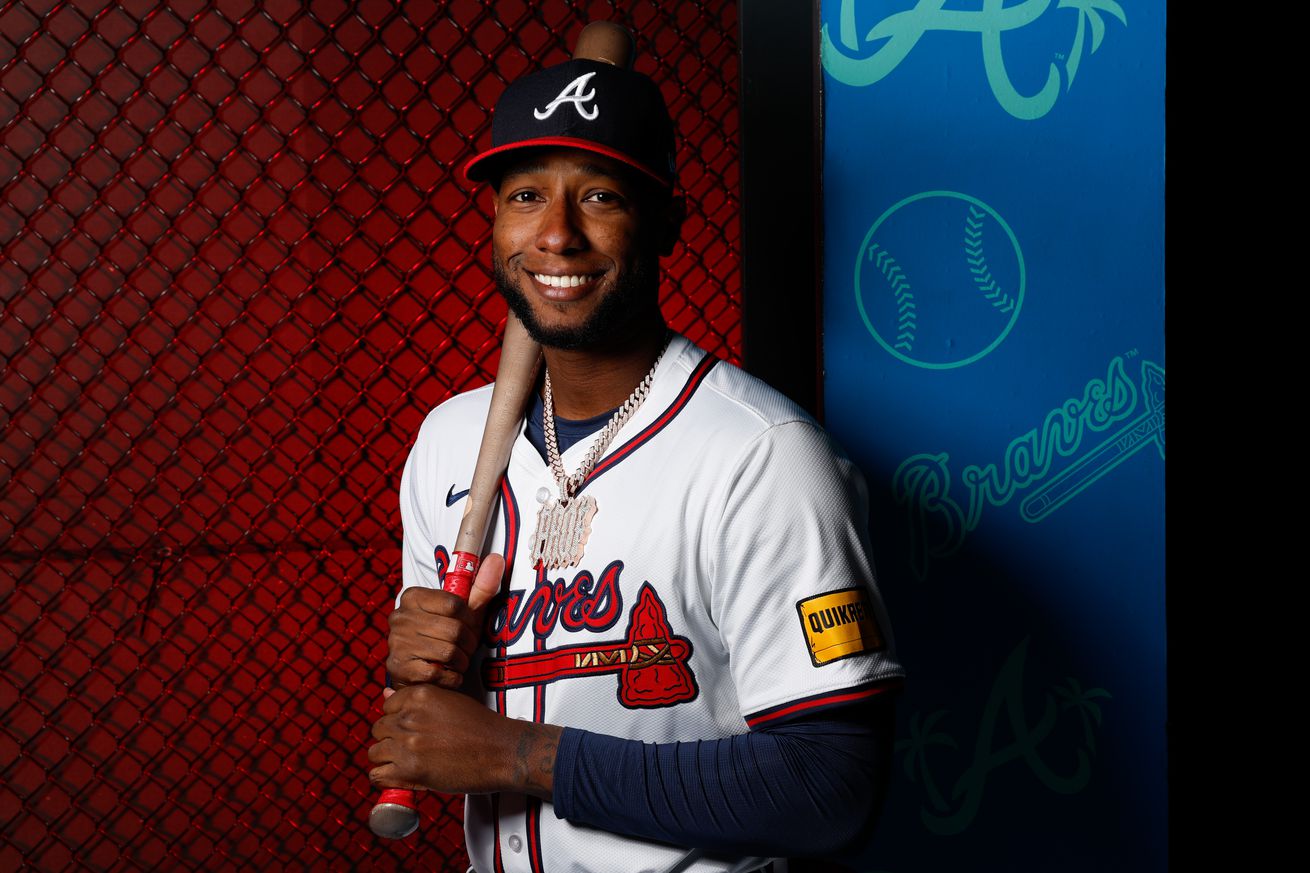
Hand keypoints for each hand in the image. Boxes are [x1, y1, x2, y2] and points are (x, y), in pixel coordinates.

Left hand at [368, 683, 561, 797]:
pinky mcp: (410, 770)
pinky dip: (385, 779)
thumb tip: (384, 695)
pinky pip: (377, 775)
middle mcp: (410, 717)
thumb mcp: (450, 700)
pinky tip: (400, 778)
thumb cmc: (480, 726)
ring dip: (388, 759)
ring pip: (375, 752)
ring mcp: (408, 743)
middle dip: (391, 740)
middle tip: (411, 749)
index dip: (398, 720)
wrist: (502, 751)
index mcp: (420, 695)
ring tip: (407, 764)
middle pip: (378, 729)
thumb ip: (416, 699)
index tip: (411, 730)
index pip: (387, 706)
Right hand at [387, 553, 505, 687]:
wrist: (419, 672)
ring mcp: (397, 643)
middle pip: (454, 630)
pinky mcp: (398, 668)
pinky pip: (437, 673)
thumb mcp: (463, 611)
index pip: (455, 604)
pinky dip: (451, 677)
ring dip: (461, 661)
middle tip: (467, 648)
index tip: (470, 626)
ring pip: (448, 652)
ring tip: (458, 660)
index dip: (470, 619)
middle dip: (468, 643)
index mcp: (413, 596)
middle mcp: (399, 617)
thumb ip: (481, 587)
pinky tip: (448, 673)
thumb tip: (497, 559)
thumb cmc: (445, 637)